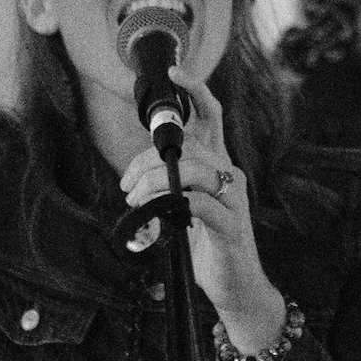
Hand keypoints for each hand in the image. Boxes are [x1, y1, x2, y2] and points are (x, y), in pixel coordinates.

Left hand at [119, 64, 284, 355]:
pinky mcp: (231, 226)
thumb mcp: (184, 208)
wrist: (235, 287)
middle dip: (148, 159)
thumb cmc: (207, 246)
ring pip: (191, 170)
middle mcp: (229, 174)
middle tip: (125, 185)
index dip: (195, 91)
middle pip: (188, 146)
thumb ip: (169, 185)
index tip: (175, 73)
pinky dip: (174, 204)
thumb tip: (137, 175)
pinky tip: (160, 214)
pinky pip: (200, 203)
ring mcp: (234, 199)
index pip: (211, 117)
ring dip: (153, 183)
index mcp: (218, 164)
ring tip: (134, 201)